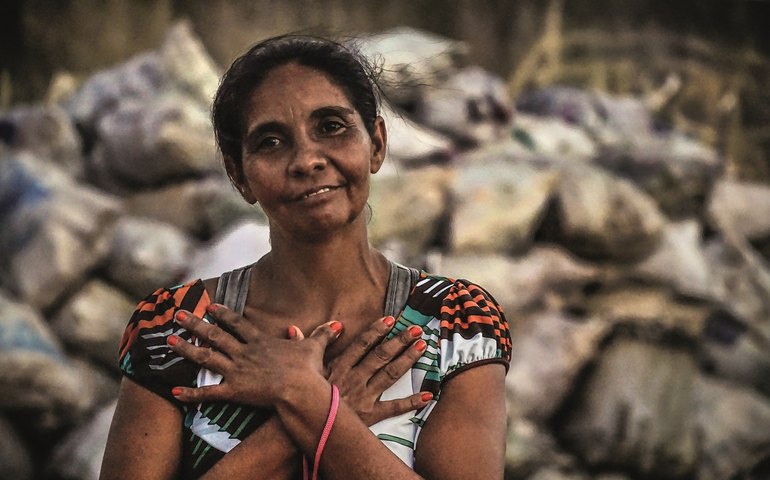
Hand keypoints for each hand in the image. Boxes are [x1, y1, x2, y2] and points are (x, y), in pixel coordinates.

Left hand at [166, 304, 339, 405]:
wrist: (300, 390)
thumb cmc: (308, 370)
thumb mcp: (315, 348)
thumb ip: (321, 334)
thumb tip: (336, 324)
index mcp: (260, 342)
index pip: (237, 324)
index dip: (223, 314)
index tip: (209, 306)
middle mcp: (244, 353)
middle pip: (215, 335)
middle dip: (194, 324)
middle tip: (177, 315)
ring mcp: (237, 371)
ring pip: (205, 358)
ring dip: (185, 349)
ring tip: (168, 341)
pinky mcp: (234, 391)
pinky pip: (209, 392)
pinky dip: (191, 393)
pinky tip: (173, 391)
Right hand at [291, 316, 432, 425]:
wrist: (306, 427)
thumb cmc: (302, 398)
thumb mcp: (303, 370)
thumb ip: (305, 347)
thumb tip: (295, 328)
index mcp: (339, 366)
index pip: (362, 344)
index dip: (377, 330)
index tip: (391, 320)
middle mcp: (354, 379)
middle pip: (381, 356)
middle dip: (399, 341)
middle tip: (416, 329)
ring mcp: (363, 397)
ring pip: (390, 374)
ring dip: (408, 360)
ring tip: (422, 347)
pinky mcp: (370, 415)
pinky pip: (394, 407)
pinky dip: (412, 402)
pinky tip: (428, 394)